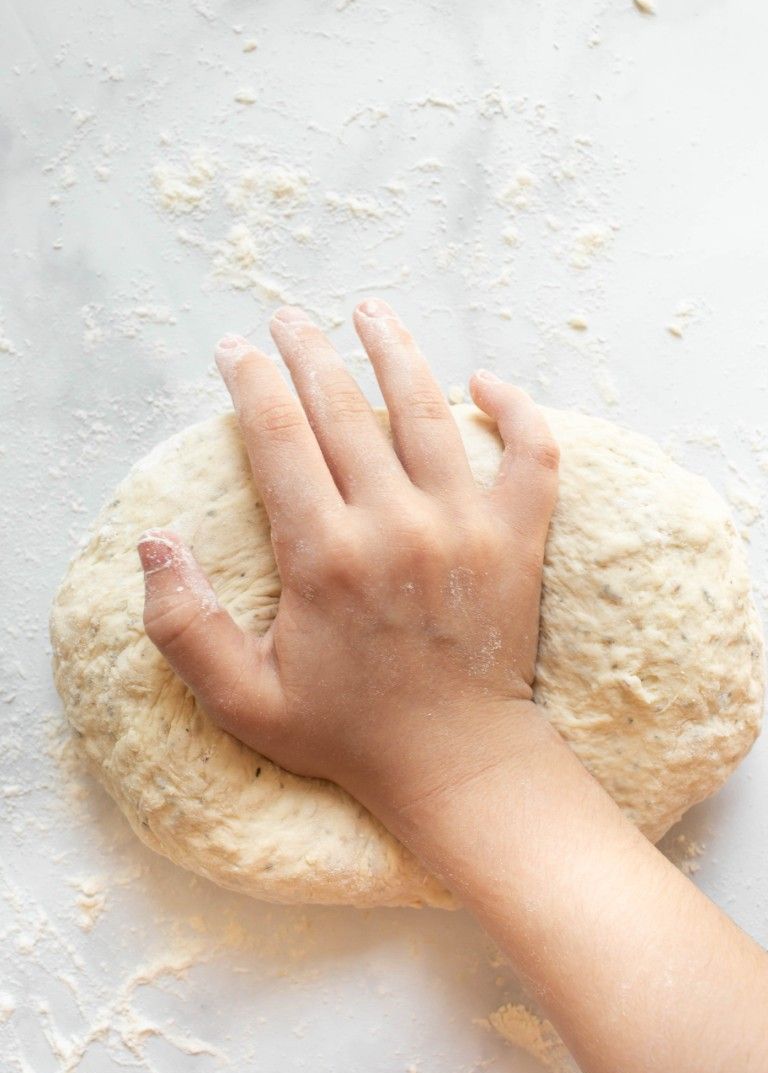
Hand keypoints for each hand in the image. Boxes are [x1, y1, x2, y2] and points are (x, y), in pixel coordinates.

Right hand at [138, 300, 558, 820]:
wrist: (457, 762)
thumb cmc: (348, 733)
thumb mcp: (244, 699)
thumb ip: (186, 625)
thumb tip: (155, 540)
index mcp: (326, 557)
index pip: (278, 436)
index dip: (251, 381)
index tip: (235, 351)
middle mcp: (397, 527)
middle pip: (344, 408)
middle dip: (307, 352)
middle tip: (288, 319)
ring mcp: (466, 527)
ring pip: (429, 409)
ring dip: (395, 350)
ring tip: (370, 310)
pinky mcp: (517, 539)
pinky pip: (531, 452)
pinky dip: (516, 408)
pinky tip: (484, 380)